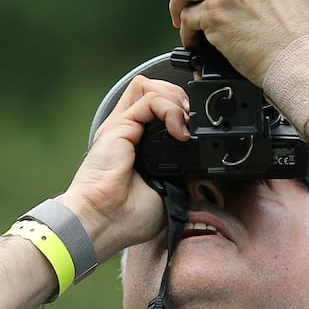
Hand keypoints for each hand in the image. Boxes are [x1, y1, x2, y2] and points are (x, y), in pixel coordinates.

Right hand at [59, 76, 188, 259]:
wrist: (105, 222)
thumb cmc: (128, 216)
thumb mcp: (169, 190)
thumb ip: (182, 169)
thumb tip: (203, 160)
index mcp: (139, 144)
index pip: (161, 107)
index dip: (182, 109)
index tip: (198, 128)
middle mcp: (129, 130)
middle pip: (157, 89)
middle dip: (182, 100)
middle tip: (192, 125)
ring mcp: (123, 126)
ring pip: (153, 87)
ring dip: (176, 100)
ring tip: (184, 126)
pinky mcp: (119, 127)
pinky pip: (150, 100)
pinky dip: (170, 110)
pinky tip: (179, 132)